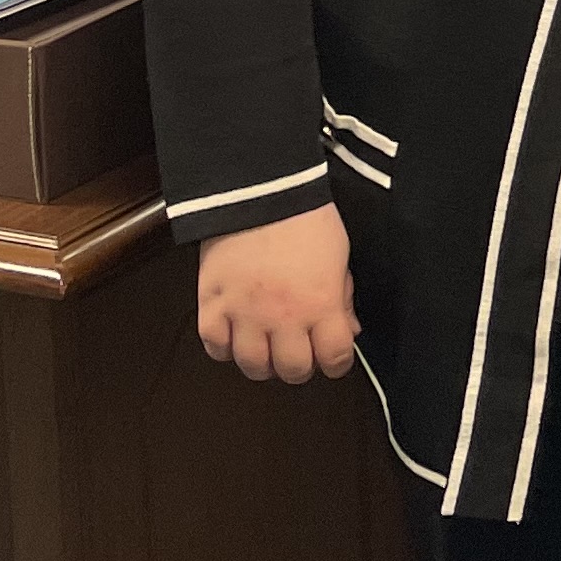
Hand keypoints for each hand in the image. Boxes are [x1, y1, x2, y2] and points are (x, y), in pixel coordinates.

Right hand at [196, 201, 356, 382]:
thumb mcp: (339, 257)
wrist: (259, 190)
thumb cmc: (305, 218)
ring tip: (266, 347)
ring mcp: (244, 314)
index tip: (332, 356)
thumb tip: (348, 331)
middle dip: (300, 366)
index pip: (335, 359)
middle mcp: (284, 318)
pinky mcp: (212, 305)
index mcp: (321, 305)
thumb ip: (342, 299)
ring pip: (253, 366)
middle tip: (297, 352)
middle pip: (293, 371)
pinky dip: (225, 347)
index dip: (337, 362)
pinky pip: (214, 346)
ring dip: (263, 362)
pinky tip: (235, 334)